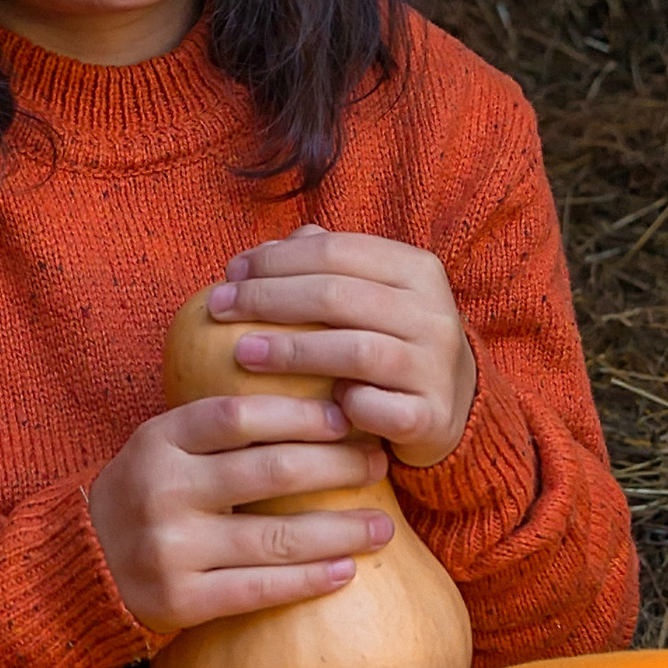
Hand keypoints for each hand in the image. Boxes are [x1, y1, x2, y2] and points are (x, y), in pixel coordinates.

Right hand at [87, 394, 395, 641]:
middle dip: (336, 466)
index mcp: (158, 440)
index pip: (237, 415)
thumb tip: (318, 399)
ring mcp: (169, 548)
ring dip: (339, 531)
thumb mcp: (164, 447)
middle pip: (268, 472)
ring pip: (273, 537)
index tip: (345, 417)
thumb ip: (219, 426)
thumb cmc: (146, 495)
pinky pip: (257, 589)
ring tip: (381, 526)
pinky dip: (307, 580)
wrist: (80, 566)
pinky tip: (343, 572)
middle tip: (377, 464)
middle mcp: (161, 491)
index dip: (297, 414)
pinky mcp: (179, 600)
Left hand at [209, 228, 477, 467]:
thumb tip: (260, 251)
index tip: (230, 272)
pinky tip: (305, 408)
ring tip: (242, 353)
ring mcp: (435, 367)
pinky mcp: (430, 417)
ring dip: (291, 351)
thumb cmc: (389, 342)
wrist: (448, 406)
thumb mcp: (369, 294)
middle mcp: (434, 314)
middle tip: (219, 308)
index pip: (336, 250)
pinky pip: (375, 409)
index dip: (277, 258)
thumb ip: (323, 265)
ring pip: (355, 350)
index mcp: (417, 270)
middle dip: (269, 298)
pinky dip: (339, 406)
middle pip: (338, 296)